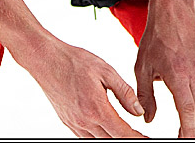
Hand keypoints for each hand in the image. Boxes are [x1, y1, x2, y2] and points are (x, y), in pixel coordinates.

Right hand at [27, 39, 146, 137]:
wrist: (46, 60)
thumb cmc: (76, 61)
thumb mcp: (106, 72)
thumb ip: (125, 93)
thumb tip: (139, 112)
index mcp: (97, 109)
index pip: (122, 133)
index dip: (137, 138)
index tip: (148, 138)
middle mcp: (84, 121)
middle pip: (111, 141)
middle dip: (126, 140)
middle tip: (140, 136)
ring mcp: (74, 124)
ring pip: (98, 142)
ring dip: (112, 139)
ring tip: (125, 134)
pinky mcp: (67, 122)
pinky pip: (85, 137)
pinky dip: (98, 137)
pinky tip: (106, 130)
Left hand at [134, 0, 194, 137]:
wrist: (174, 13)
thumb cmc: (158, 36)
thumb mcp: (143, 68)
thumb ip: (145, 96)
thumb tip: (148, 117)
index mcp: (179, 75)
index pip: (188, 113)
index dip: (187, 131)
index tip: (182, 140)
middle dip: (194, 130)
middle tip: (186, 138)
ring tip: (194, 130)